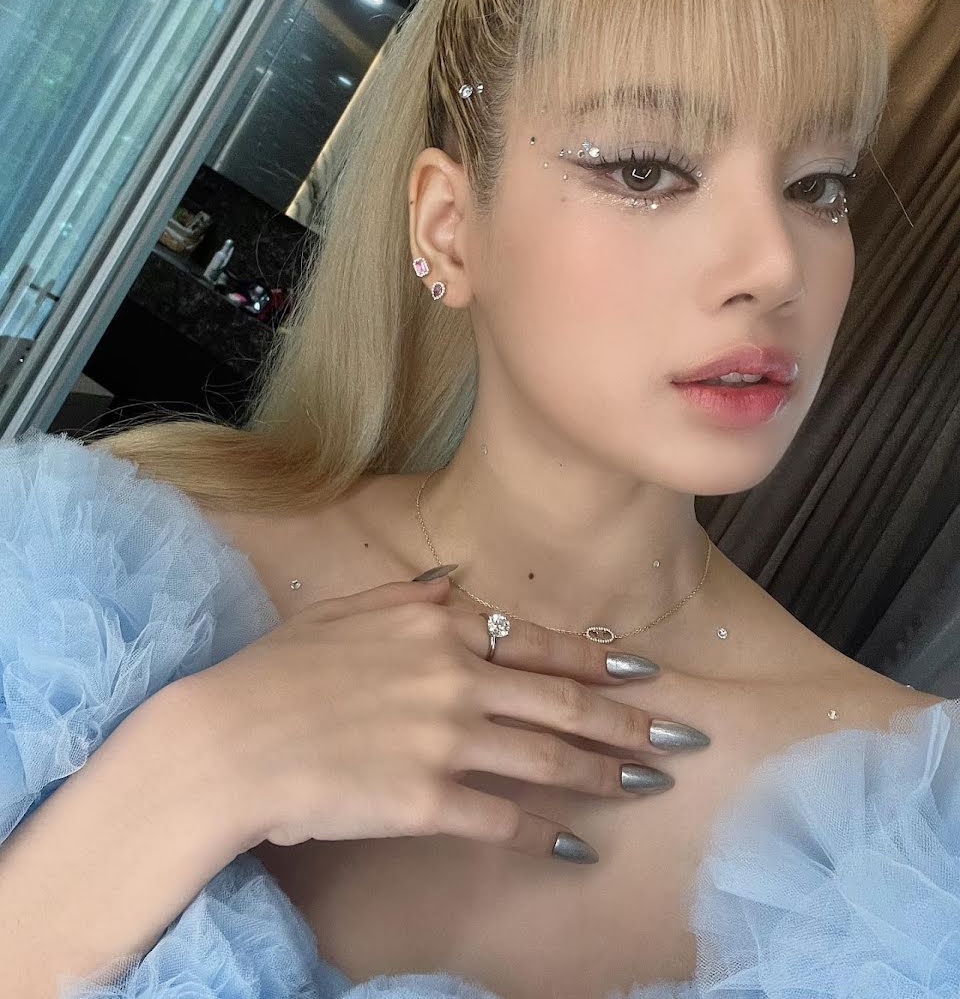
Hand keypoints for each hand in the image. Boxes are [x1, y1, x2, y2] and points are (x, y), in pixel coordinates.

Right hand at [182, 573, 698, 862]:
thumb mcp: (345, 610)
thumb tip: (453, 580)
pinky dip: (548, 835)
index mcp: (439, 627)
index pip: (539, 643)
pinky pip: (505, 820)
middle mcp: (456, 676)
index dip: (599, 661)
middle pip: (562, 701)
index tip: (644, 672)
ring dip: (607, 774)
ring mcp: (446, 739)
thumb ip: (408, 595)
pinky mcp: (428, 800)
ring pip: (549, 758)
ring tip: (649, 786)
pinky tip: (579, 848)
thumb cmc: (279, 670)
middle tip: (680, 735)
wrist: (228, 740)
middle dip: (630, 721)